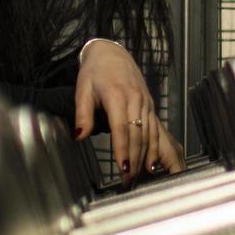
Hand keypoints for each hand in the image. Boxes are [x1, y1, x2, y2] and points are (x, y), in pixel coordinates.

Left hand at [74, 40, 184, 184]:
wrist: (112, 54)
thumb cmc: (95, 72)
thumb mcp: (82, 89)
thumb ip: (82, 113)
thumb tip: (79, 135)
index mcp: (117, 95)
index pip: (121, 128)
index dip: (123, 149)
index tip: (122, 168)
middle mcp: (135, 100)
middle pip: (137, 135)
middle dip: (134, 160)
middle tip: (128, 181)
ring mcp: (145, 102)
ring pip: (149, 134)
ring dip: (145, 157)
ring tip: (139, 177)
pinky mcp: (150, 105)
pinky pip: (155, 129)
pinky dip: (155, 147)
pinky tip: (152, 163)